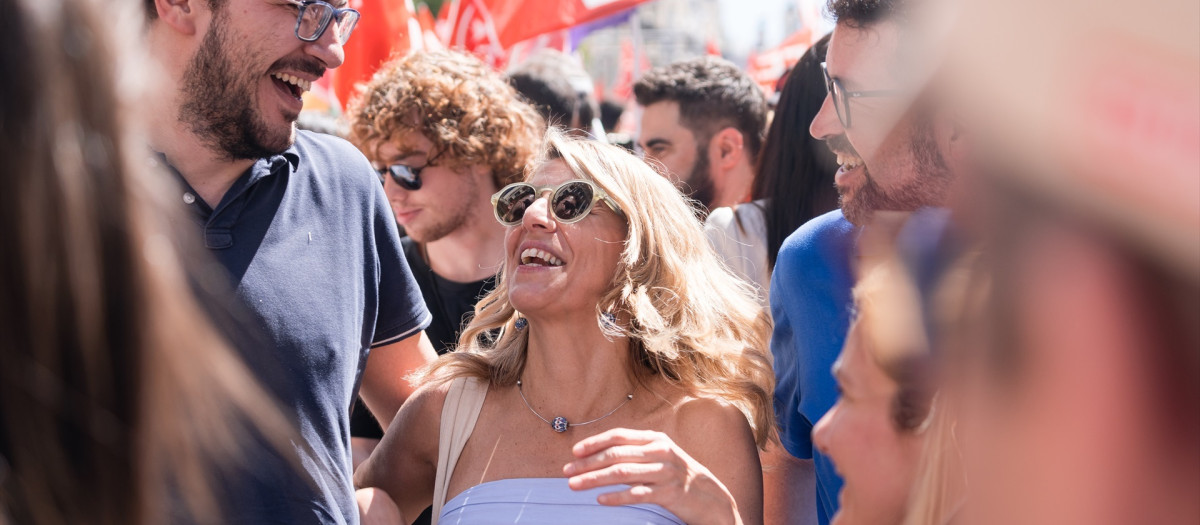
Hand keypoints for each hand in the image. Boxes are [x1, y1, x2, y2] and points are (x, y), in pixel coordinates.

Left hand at [564, 428, 741, 524]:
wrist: (710, 497)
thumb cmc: (676, 475)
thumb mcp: (659, 456)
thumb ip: (634, 451)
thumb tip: (598, 454)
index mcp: (655, 439)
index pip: (619, 436)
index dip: (594, 443)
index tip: (574, 452)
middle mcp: (660, 452)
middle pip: (617, 454)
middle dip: (588, 463)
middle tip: (567, 472)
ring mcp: (666, 472)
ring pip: (623, 473)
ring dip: (595, 479)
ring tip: (575, 485)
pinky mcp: (669, 493)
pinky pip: (637, 494)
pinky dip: (617, 496)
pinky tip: (601, 499)